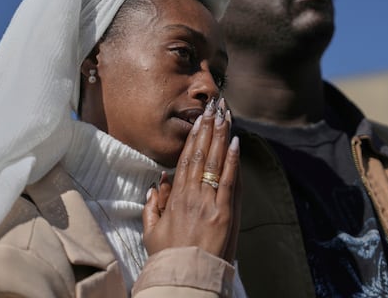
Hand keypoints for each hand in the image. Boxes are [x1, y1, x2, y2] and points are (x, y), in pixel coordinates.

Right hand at [142, 98, 240, 261]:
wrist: (187, 278)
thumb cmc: (169, 257)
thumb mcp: (151, 232)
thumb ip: (152, 207)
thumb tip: (156, 186)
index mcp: (174, 198)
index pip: (185, 161)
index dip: (193, 139)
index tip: (198, 121)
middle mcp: (192, 195)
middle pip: (201, 155)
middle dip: (208, 129)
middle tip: (214, 108)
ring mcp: (210, 203)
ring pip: (216, 163)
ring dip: (221, 137)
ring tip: (226, 117)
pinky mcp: (226, 213)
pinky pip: (230, 181)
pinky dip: (234, 161)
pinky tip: (236, 143)